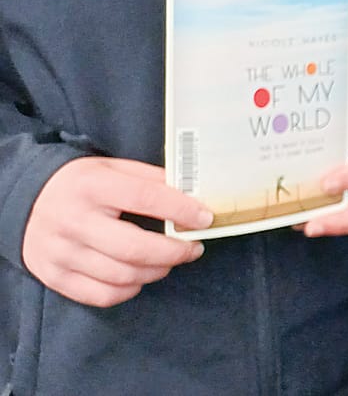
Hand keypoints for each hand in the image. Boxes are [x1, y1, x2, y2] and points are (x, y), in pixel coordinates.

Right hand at [22, 157, 211, 306]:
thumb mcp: (112, 167)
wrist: (25, 201)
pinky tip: (141, 276)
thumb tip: (191, 195)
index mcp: (92, 186)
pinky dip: (130, 289)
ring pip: (121, 275)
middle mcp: (74, 221)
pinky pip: (101, 295)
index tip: (205, 218)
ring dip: (157, 271)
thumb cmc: (80, 184)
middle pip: (134, 248)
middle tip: (193, 248)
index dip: (181, 210)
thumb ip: (150, 179)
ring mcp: (61, 253)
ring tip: (170, 261)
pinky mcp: (54, 276)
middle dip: (174, 251)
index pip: (146, 199)